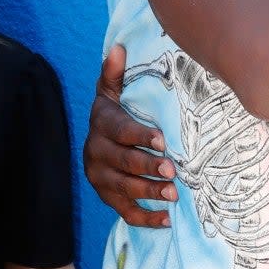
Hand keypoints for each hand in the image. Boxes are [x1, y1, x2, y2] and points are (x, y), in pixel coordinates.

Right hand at [83, 44, 176, 227]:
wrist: (100, 140)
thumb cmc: (117, 112)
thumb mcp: (112, 91)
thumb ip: (114, 74)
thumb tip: (118, 47)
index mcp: (101, 124)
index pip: (119, 131)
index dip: (140, 136)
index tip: (162, 140)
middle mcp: (95, 152)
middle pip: (122, 162)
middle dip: (148, 167)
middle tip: (173, 171)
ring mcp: (99, 177)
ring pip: (123, 188)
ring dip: (149, 192)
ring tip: (173, 194)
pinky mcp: (106, 197)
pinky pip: (124, 212)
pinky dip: (145, 218)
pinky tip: (166, 220)